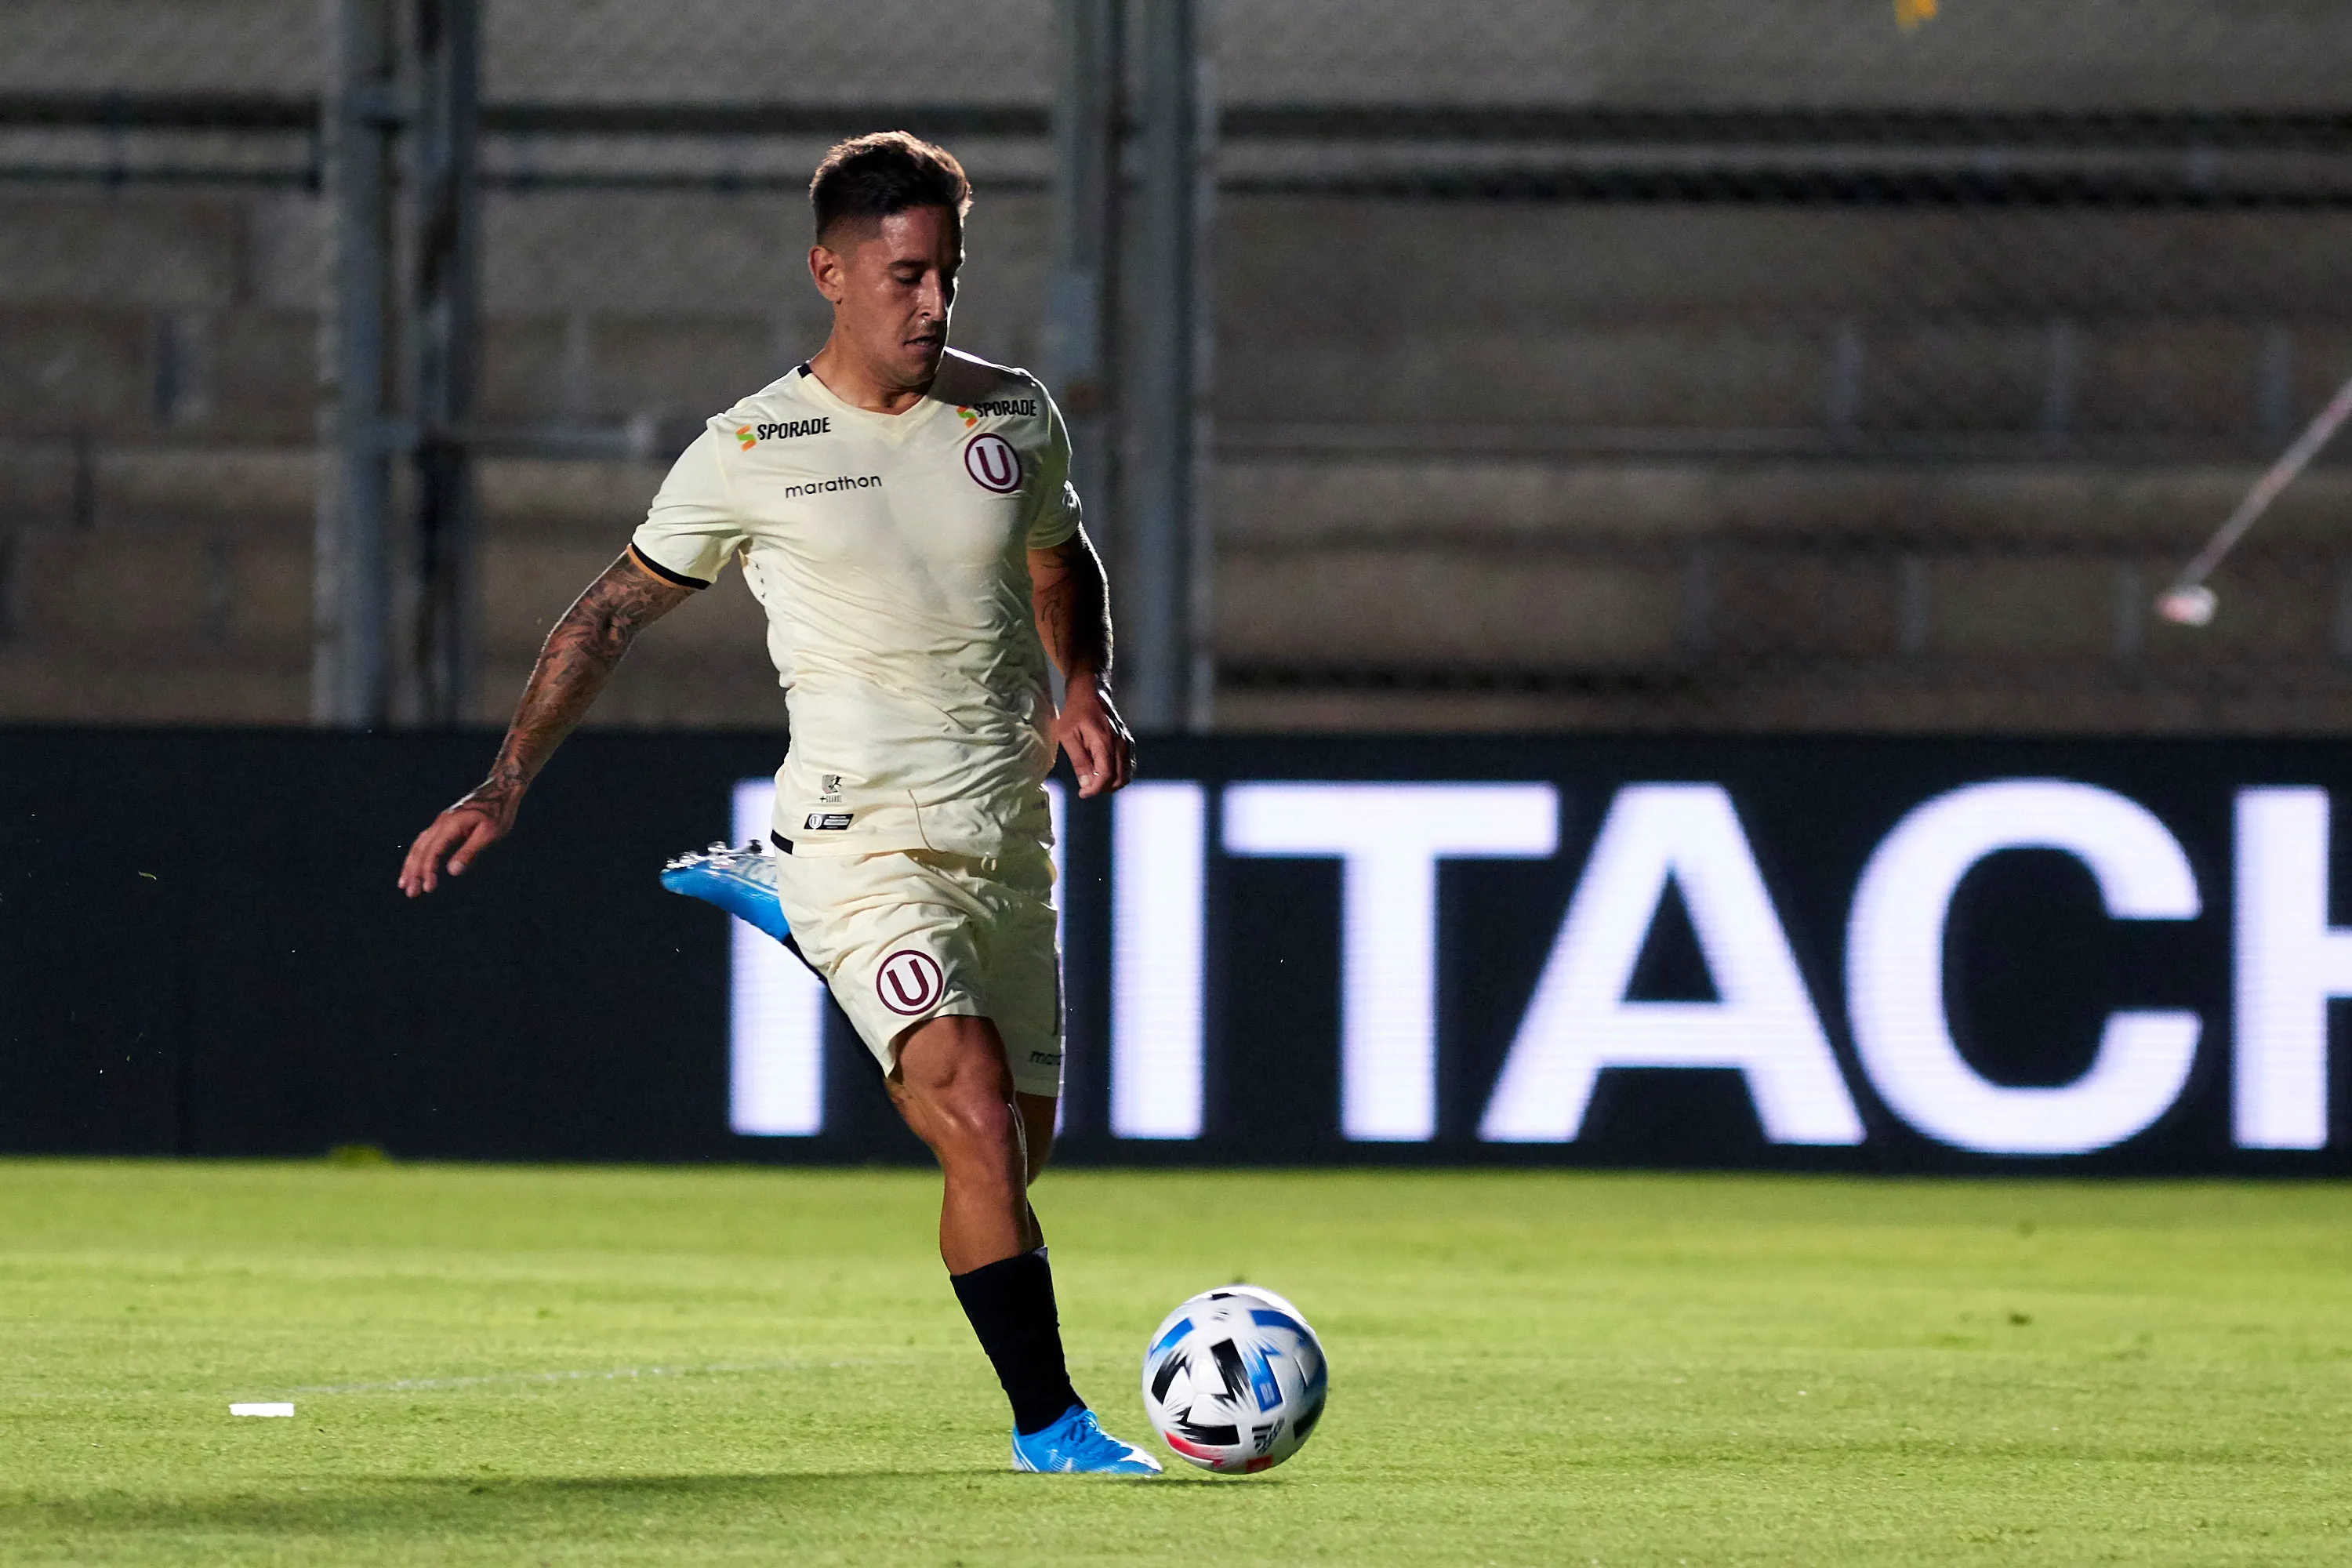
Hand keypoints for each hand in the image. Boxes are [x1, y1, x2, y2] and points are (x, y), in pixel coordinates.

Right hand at [398, 778, 521, 896]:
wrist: (500, 790)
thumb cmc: (497, 812)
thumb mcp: (488, 834)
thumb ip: (470, 851)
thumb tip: (452, 872)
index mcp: (450, 825)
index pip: (432, 852)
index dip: (428, 871)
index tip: (428, 888)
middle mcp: (441, 823)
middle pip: (420, 849)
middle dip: (413, 871)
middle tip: (410, 893)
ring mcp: (441, 822)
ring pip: (419, 845)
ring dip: (411, 865)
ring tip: (405, 884)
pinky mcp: (444, 824)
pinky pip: (425, 841)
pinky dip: (418, 855)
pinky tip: (416, 867)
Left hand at [1056, 677, 1133, 798]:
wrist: (1091, 692)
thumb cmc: (1076, 712)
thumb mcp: (1068, 735)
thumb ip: (1079, 761)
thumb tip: (1086, 784)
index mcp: (1104, 742)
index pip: (1105, 776)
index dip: (1094, 790)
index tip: (1082, 794)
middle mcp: (1120, 744)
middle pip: (1118, 780)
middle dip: (1101, 788)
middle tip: (1085, 787)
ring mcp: (1127, 743)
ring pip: (1126, 775)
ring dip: (1110, 784)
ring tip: (1093, 780)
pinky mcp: (1128, 743)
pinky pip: (1128, 766)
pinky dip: (1117, 775)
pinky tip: (1103, 773)